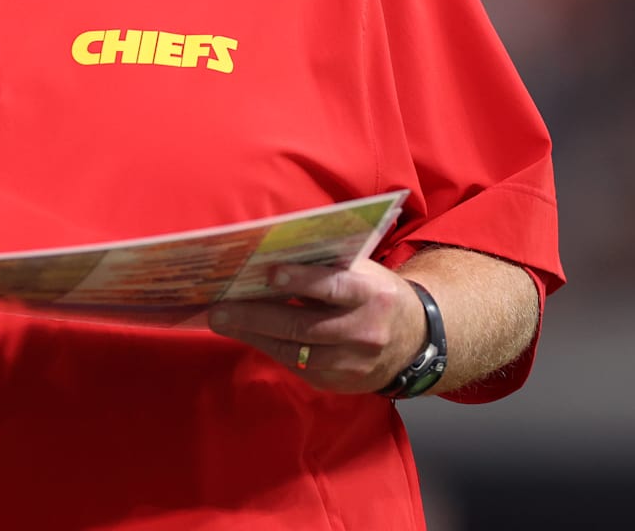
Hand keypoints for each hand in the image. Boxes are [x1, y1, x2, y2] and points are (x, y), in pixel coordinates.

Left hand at [207, 259, 424, 394]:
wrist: (414, 339)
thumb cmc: (374, 293)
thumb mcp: (362, 272)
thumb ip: (327, 264)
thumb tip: (270, 252)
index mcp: (372, 293)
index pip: (334, 286)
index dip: (302, 280)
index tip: (269, 273)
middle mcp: (365, 331)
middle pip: (304, 325)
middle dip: (256, 315)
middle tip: (220, 307)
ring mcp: (353, 362)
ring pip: (295, 351)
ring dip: (253, 335)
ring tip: (223, 321)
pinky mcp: (340, 382)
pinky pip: (298, 366)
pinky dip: (269, 349)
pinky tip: (247, 336)